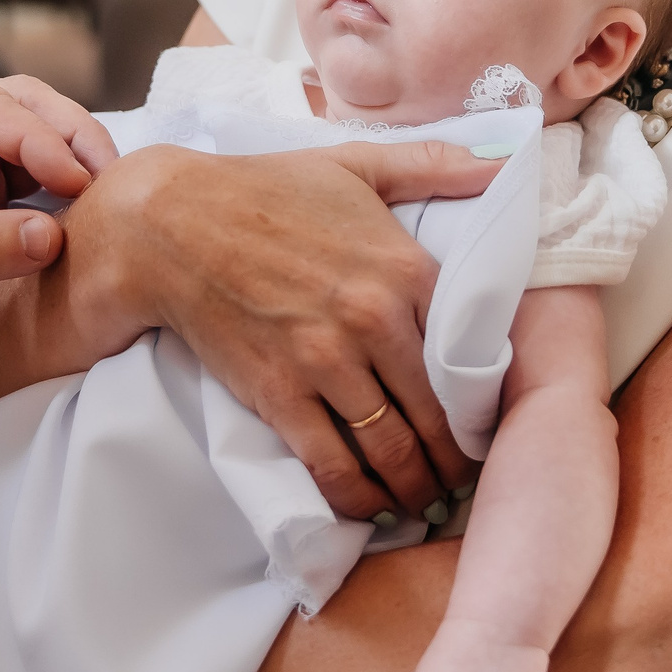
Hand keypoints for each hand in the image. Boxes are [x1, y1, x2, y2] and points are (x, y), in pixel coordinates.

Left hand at [0, 78, 115, 402]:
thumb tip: (50, 234)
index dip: (33, 136)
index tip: (74, 178)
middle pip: (14, 106)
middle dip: (65, 135)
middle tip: (108, 175)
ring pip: (32, 138)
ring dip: (73, 159)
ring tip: (111, 194)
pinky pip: (32, 181)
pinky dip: (64, 192)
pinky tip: (91, 214)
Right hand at [55, 139, 500, 521]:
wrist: (170, 223)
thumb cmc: (267, 190)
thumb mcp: (357, 165)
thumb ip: (435, 164)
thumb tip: (501, 162)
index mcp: (405, 268)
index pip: (471, 353)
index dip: (485, 398)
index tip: (489, 422)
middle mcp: (374, 321)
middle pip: (436, 414)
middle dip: (456, 457)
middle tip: (463, 477)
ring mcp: (326, 362)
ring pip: (391, 449)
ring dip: (414, 487)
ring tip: (424, 500)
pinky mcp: (278, 395)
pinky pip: (331, 466)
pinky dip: (357, 498)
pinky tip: (371, 509)